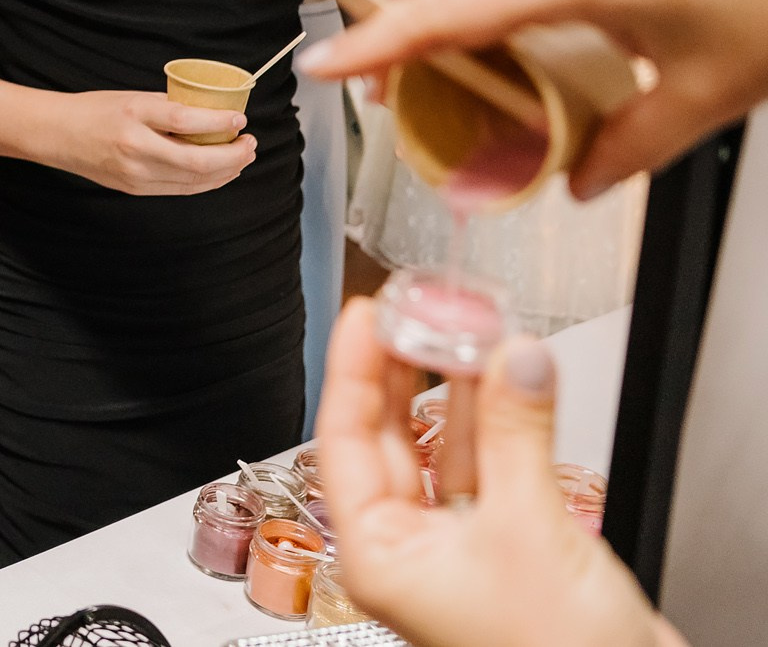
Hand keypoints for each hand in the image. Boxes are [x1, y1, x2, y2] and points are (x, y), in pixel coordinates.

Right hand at [53, 90, 255, 194]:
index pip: (187, 121)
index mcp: (134, 115)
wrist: (57, 134)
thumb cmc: (95, 110)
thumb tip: (211, 115)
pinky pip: (180, 189)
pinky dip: (205, 181)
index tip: (240, 120)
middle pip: (197, 160)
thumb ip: (170, 107)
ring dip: (225, 171)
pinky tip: (219, 172)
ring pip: (194, 180)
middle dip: (233, 155)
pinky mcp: (135, 189)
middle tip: (250, 144)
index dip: (220, 123)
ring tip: (242, 158)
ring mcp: (135, 174)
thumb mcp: (133, 97)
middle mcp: (135, 148)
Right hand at [298, 0, 767, 197]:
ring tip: (459, 71)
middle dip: (405, 38)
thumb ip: (632, 143)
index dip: (375, 43)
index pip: (445, 11)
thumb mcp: (713, 90)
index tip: (323, 66)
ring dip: (454, 11)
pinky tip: (525, 28)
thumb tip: (581, 178)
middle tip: (389, 95)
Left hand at [317, 299, 680, 646]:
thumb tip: (512, 359)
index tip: (364, 317)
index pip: (344, 440)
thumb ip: (515, 434)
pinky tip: (503, 387)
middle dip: (404, 374)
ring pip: (441, 454)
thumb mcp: (527, 528)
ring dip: (456, 395)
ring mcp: (456, 554)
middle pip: (388, 440)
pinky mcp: (506, 553)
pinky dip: (494, 429)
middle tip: (416, 313)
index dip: (353, 371)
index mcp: (379, 556)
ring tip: (464, 334)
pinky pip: (485, 474)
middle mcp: (408, 555)